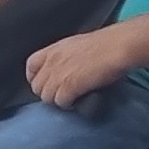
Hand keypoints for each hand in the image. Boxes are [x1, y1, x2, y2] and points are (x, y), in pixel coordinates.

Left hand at [24, 26, 138, 108]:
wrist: (117, 47)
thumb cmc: (105, 45)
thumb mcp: (77, 45)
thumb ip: (64, 57)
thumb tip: (64, 69)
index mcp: (53, 49)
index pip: (31, 65)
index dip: (36, 78)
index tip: (45, 84)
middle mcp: (52, 61)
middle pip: (37, 86)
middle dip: (48, 92)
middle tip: (63, 94)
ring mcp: (58, 74)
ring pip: (46, 97)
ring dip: (59, 100)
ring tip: (72, 98)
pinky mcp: (68, 87)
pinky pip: (60, 102)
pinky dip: (69, 104)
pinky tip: (78, 100)